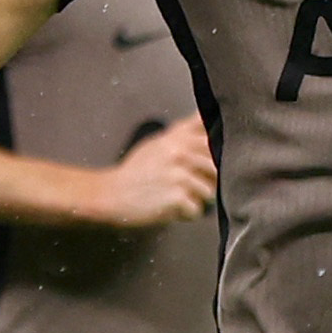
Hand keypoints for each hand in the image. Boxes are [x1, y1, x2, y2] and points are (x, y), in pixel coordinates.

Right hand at [91, 118, 217, 227]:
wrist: (111, 193)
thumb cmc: (135, 171)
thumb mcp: (158, 143)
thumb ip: (183, 131)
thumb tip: (205, 119)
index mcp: (177, 138)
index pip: (212, 137)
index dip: (220, 149)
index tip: (213, 159)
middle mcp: (180, 153)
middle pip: (217, 168)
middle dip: (209, 180)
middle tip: (190, 186)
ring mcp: (179, 175)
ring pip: (209, 191)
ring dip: (197, 199)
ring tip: (178, 197)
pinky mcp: (176, 196)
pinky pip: (197, 209)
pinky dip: (186, 214)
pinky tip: (172, 208)